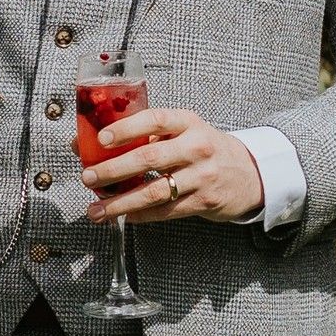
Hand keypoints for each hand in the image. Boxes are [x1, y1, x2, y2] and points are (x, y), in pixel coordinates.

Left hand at [84, 104, 264, 223]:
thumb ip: (144, 135)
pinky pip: (166, 211)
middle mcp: (197, 147)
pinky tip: (123, 216)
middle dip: (113, 170)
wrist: (248, 173)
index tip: (101, 139)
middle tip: (88, 177)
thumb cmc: (203, 149)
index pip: (155, 120)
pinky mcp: (204, 201)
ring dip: (121, 202)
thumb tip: (87, 143)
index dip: (126, 128)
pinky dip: (140, 215)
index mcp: (188, 123)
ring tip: (96, 209)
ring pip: (155, 191)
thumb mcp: (183, 132)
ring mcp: (202, 176)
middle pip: (150, 158)